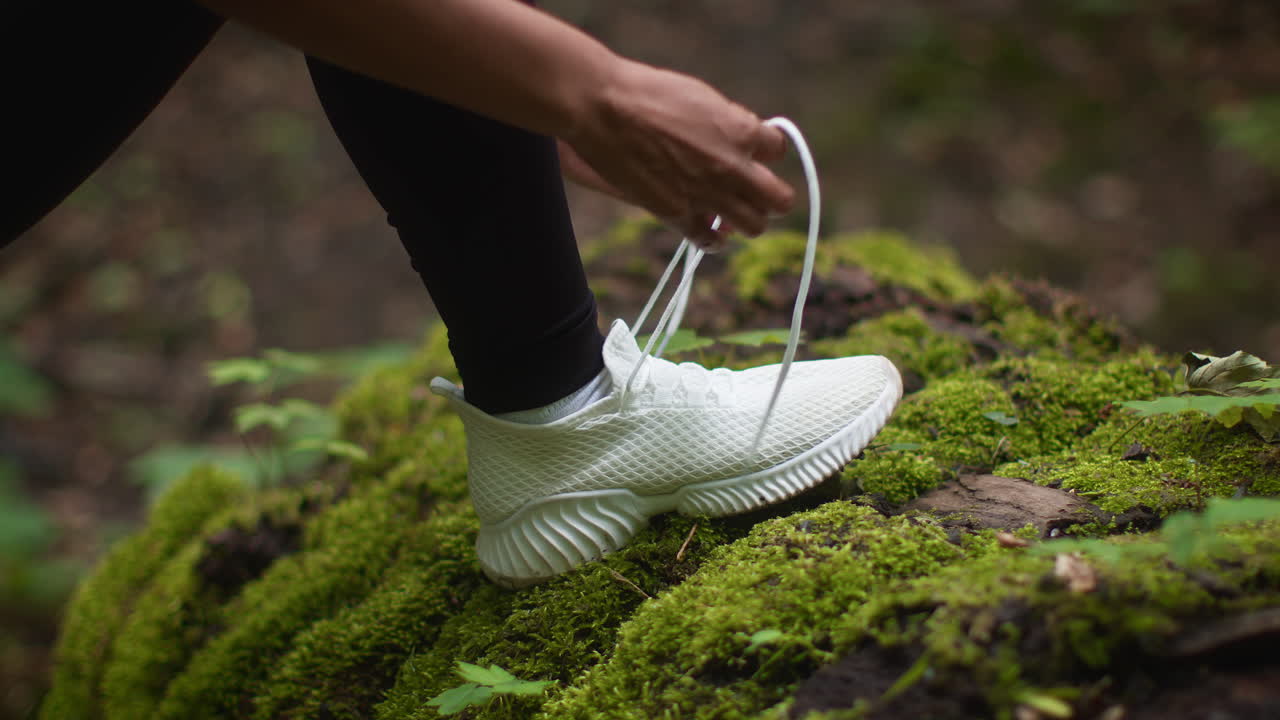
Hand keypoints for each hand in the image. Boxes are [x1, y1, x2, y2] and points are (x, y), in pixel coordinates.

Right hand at [564, 60, 794, 251]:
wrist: (605, 108)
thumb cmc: (649, 93)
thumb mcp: (702, 97)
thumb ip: (729, 122)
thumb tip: (742, 137)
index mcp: (742, 132)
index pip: (778, 150)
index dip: (765, 151)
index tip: (752, 152)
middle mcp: (732, 168)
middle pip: (779, 199)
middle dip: (771, 196)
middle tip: (755, 190)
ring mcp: (707, 195)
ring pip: (754, 225)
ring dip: (748, 219)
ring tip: (734, 210)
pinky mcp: (678, 214)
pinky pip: (710, 240)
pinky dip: (713, 239)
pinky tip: (710, 232)